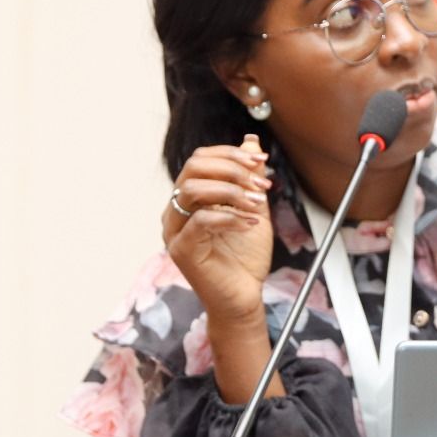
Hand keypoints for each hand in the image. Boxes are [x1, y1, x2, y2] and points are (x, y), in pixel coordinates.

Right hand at [163, 134, 274, 322]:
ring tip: (257, 204)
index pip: (201, 159)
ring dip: (232, 192)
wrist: (244, 295)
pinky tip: (251, 224)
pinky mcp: (181, 250)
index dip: (231, 154)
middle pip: (194, 168)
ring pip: (193, 190)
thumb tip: (251, 141)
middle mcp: (176, 211)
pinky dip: (230, 217)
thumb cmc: (245, 256)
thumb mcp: (253, 208)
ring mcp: (175, 231)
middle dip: (232, 169)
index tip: (261, 160)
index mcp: (190, 199)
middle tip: (262, 184)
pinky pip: (201, 221)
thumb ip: (249, 178)